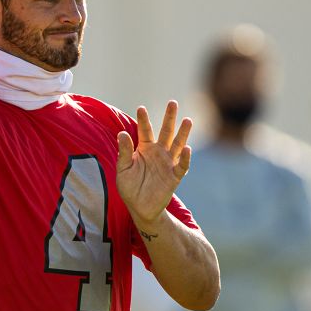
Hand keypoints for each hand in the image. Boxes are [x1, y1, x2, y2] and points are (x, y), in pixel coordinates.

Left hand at [117, 101, 191, 226]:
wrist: (139, 207)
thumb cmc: (129, 187)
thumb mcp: (123, 169)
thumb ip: (124, 152)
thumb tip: (122, 133)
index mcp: (144, 149)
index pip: (145, 131)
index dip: (143, 120)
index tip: (141, 108)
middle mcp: (158, 153)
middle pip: (166, 132)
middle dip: (169, 118)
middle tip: (173, 103)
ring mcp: (167, 164)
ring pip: (178, 145)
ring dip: (183, 134)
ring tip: (188, 120)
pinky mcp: (174, 177)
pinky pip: (182, 166)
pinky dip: (186, 158)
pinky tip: (188, 149)